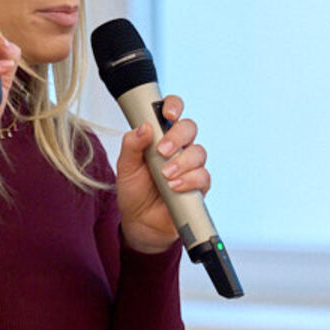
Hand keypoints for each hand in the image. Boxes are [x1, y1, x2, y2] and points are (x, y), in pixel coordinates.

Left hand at [114, 94, 211, 253]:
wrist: (140, 223)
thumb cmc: (134, 192)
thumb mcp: (125, 167)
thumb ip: (131, 146)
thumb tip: (144, 127)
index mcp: (160, 137)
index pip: (172, 113)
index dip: (174, 107)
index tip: (167, 114)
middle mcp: (178, 148)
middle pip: (190, 128)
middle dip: (178, 136)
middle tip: (162, 151)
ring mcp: (190, 166)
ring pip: (199, 152)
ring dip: (182, 162)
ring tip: (166, 175)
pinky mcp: (198, 186)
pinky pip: (203, 176)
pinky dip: (189, 180)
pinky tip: (175, 186)